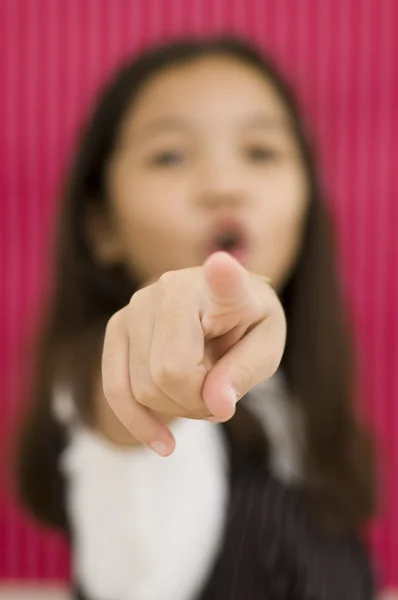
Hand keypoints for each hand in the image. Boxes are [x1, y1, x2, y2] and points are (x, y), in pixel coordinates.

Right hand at [101, 251, 285, 455]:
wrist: (218, 312)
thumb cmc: (246, 326)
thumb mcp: (266, 348)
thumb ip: (244, 373)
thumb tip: (216, 405)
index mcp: (220, 287)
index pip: (222, 281)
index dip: (222, 277)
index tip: (223, 266)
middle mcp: (168, 288)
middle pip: (170, 374)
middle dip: (197, 403)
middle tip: (219, 395)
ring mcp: (135, 307)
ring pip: (143, 389)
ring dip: (176, 410)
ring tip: (199, 394)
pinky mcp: (117, 329)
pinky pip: (115, 389)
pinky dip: (138, 422)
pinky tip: (163, 443)